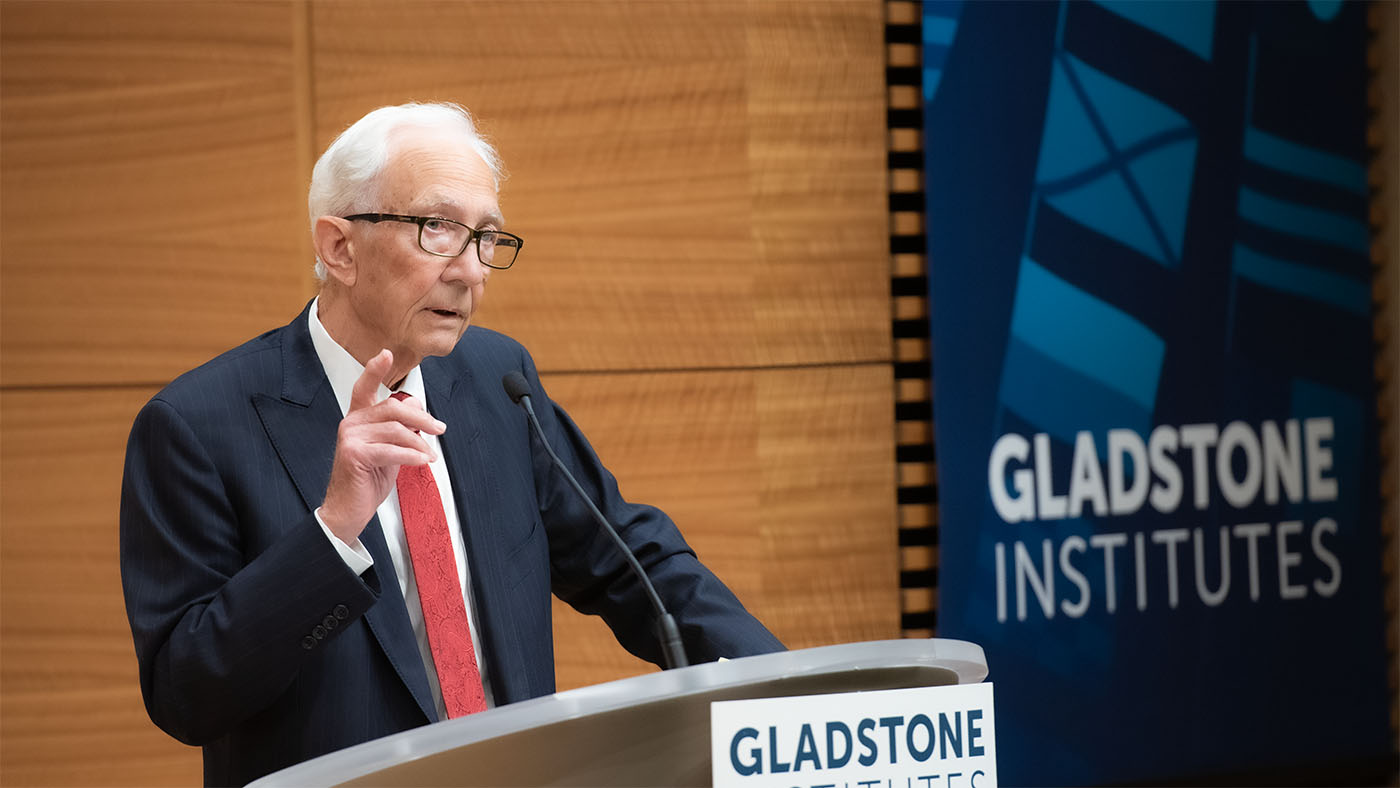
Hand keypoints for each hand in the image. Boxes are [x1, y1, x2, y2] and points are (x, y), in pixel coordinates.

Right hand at [319, 349, 445, 542]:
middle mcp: (351, 423)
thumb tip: (415, 404)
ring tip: (430, 456)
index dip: (375, 369)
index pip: (365, 388)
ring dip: (420, 442)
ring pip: (396, 429)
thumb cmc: (367, 480)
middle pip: (393, 408)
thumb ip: (400, 428)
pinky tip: (422, 462)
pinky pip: (392, 450)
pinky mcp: (354, 454)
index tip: (387, 353)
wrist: (348, 510)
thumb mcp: (389, 449)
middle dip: (422, 418)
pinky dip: (412, 456)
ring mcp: (350, 438)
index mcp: (358, 419)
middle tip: (439, 429)